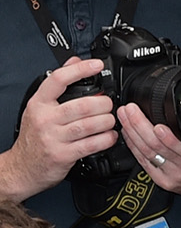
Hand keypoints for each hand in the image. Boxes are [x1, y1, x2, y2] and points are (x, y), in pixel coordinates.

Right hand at [6, 59, 119, 195]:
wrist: (22, 167)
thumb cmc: (36, 136)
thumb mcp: (40, 108)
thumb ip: (58, 86)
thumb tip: (75, 61)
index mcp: (39, 103)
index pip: (59, 79)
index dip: (80, 70)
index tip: (97, 65)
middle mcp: (45, 118)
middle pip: (83, 105)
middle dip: (104, 104)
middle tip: (108, 105)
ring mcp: (53, 137)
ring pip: (90, 124)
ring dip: (107, 121)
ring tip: (110, 120)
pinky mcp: (63, 155)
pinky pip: (92, 144)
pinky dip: (107, 139)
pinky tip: (110, 136)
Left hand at [116, 105, 180, 204]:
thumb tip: (173, 112)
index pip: (180, 146)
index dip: (166, 136)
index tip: (155, 122)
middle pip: (157, 147)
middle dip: (139, 125)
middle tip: (130, 109)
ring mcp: (171, 176)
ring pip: (146, 153)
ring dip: (132, 133)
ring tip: (124, 117)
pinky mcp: (162, 182)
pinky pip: (143, 162)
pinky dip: (133, 147)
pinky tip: (128, 135)